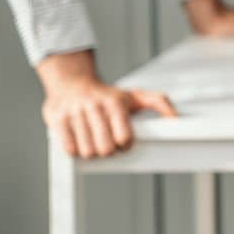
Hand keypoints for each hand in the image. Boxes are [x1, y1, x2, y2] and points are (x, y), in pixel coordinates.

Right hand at [37, 50, 176, 159]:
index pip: (124, 137)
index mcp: (115, 103)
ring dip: (92, 152)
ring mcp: (74, 112)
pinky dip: (75, 150)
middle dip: (108, 151)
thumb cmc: (107, 94)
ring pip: (87, 151)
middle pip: (105, 148)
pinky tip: (79, 142)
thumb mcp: (134, 95)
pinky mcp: (57, 119)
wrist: (71, 82)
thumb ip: (159, 103)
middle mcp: (94, 106)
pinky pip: (68, 148)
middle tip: (107, 144)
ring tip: (93, 141)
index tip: (123, 141)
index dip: (125, 145)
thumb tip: (176, 118)